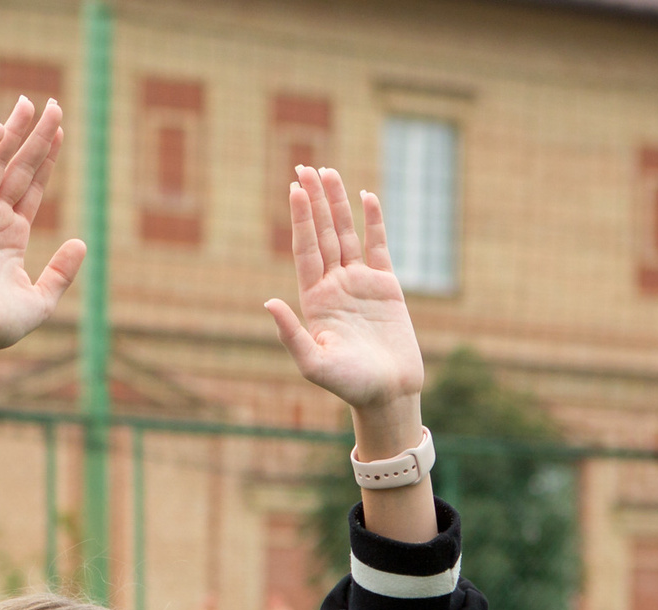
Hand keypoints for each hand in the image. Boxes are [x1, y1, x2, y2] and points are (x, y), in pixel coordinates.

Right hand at [0, 98, 84, 356]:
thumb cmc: (0, 325)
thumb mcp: (42, 298)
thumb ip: (61, 271)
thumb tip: (81, 243)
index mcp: (12, 237)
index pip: (33, 187)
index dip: (47, 159)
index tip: (59, 130)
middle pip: (19, 168)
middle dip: (35, 136)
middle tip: (53, 104)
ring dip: (12, 133)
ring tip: (29, 103)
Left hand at [263, 167, 425, 414]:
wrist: (389, 394)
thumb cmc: (350, 385)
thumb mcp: (314, 363)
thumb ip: (291, 334)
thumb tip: (268, 301)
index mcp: (314, 300)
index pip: (305, 250)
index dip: (300, 219)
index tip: (295, 189)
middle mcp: (334, 286)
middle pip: (321, 234)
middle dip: (313, 201)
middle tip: (304, 168)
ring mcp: (360, 284)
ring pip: (346, 234)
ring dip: (337, 204)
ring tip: (328, 172)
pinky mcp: (386, 286)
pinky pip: (378, 246)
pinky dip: (373, 222)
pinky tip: (366, 196)